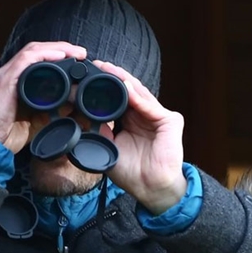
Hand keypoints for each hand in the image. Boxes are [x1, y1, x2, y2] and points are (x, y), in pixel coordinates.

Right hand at [0, 41, 87, 152]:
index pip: (40, 59)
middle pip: (37, 51)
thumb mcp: (40, 119)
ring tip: (75, 52)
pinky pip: (25, 60)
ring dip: (57, 48)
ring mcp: (8, 76)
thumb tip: (74, 104)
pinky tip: (59, 55)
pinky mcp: (5, 80)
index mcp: (20, 81)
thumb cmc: (11, 132)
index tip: (80, 58)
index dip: (60, 54)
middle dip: (62, 48)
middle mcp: (12, 75)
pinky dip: (43, 55)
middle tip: (82, 52)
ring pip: (32, 51)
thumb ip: (55, 110)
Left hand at [92, 60, 187, 214]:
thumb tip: (81, 115)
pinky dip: (137, 97)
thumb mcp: (107, 147)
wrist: (151, 187)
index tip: (84, 77)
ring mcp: (159, 117)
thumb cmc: (132, 172)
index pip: (117, 98)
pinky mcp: (170, 120)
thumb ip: (99, 130)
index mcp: (131, 121)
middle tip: (95, 65)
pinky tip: (125, 87)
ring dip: (124, 81)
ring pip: (139, 94)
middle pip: (129, 91)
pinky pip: (150, 106)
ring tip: (107, 69)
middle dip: (113, 78)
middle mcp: (146, 116)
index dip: (103, 87)